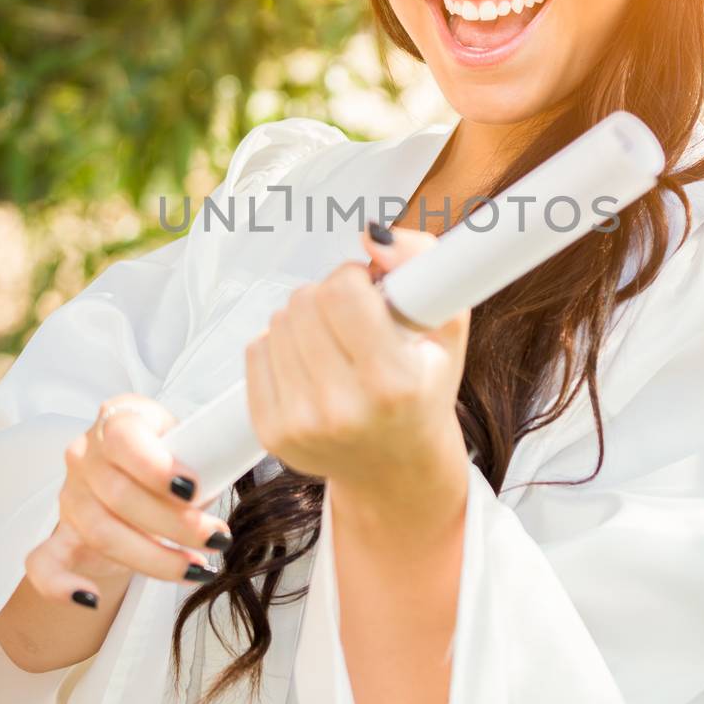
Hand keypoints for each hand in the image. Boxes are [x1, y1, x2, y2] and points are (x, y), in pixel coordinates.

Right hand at [22, 393, 232, 602]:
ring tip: (198, 569)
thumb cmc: (173, 457)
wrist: (138, 480)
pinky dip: (61, 585)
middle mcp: (86, 454)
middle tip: (216, 539)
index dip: (156, 467)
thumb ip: (204, 455)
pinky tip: (90, 598)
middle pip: (118, 493)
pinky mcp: (61, 536)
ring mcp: (70, 497)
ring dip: (153, 558)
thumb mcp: (192, 443)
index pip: (124, 438)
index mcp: (118, 420)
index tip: (194, 489)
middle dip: (173, 523)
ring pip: (101, 532)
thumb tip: (224, 474)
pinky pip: (44, 563)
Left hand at [244, 223, 470, 510]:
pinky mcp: (271, 432)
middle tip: (353, 317)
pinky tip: (311, 362)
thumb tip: (373, 236)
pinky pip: (256, 349)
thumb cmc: (424, 390)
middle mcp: (342, 410)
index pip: (342, 292)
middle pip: (305, 302)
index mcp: (392, 385)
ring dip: (305, 318)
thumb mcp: (447, 327)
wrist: (396, 467)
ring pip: (278, 322)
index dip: (355, 278)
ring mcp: (300, 425)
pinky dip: (281, 344)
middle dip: (329, 295)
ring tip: (335, 342)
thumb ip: (424, 263)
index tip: (370, 290)